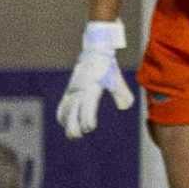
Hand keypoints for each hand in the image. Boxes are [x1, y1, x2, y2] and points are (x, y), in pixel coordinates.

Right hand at [56, 20, 133, 138]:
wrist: (95, 52)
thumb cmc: (108, 67)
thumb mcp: (116, 79)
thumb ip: (122, 93)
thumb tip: (125, 107)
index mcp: (91, 88)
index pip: (86, 107)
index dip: (86, 119)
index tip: (90, 128)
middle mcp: (79, 90)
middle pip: (72, 112)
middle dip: (73, 126)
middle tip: (79, 135)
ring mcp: (72, 91)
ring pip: (65, 110)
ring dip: (67, 123)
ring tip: (73, 135)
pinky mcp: (69, 90)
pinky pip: (62, 105)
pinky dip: (62, 115)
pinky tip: (64, 123)